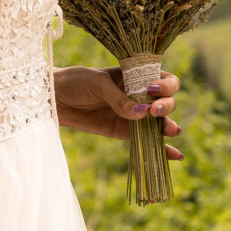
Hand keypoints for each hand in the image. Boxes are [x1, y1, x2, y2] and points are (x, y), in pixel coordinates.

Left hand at [52, 64, 183, 160]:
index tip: (153, 89)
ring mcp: (133, 114)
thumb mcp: (98, 83)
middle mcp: (139, 94)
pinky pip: (146, 140)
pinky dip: (162, 148)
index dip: (166, 84)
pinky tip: (175, 155)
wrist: (55, 98)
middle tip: (154, 111)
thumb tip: (142, 114)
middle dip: (166, 105)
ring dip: (168, 126)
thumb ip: (119, 98)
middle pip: (166, 100)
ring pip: (159, 121)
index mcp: (136, 75)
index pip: (163, 78)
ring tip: (172, 131)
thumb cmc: (76, 81)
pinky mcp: (124, 132)